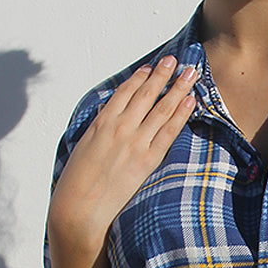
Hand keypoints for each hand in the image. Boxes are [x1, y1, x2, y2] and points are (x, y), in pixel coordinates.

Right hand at [47, 56, 197, 262]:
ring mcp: (135, 142)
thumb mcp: (84, 147)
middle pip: (147, 94)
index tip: (150, 68)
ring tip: (190, 72)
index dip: (140, 78)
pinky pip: (169, 131)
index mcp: (101, 122)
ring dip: (178, 87)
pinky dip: (181, 113)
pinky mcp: (147, 159)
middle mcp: (120, 127)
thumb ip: (99, 130)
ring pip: (162, 108)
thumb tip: (108, 118)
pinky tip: (191, 100)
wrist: (79, 207)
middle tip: (175, 60)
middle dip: (163, 75)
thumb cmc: (76, 182)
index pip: (125, 92)